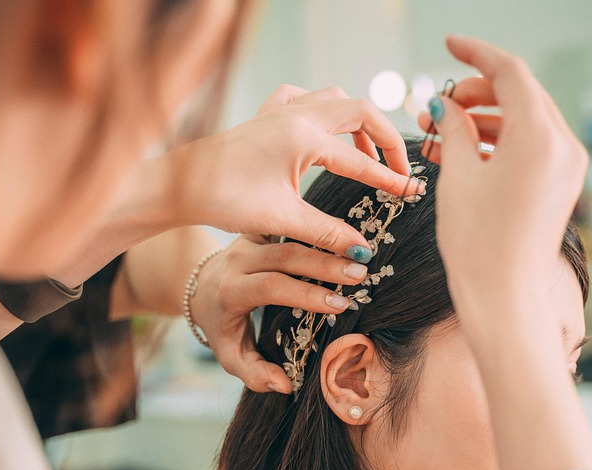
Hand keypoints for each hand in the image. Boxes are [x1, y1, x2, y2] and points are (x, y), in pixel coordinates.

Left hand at [157, 86, 421, 260]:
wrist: (179, 185)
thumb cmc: (224, 198)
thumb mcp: (282, 218)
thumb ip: (327, 232)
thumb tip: (362, 250)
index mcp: (303, 136)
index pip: (360, 159)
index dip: (390, 179)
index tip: (412, 193)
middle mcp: (296, 114)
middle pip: (361, 110)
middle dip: (386, 138)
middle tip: (398, 168)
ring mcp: (280, 109)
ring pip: (335, 98)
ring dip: (359, 121)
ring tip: (368, 153)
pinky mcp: (266, 115)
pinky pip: (305, 97)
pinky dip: (324, 109)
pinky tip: (323, 130)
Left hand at [191, 234, 368, 392]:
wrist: (201, 287)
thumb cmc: (222, 325)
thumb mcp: (229, 355)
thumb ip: (253, 374)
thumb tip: (285, 385)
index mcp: (231, 290)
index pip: (270, 287)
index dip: (305, 294)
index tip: (340, 304)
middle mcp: (238, 260)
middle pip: (284, 256)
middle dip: (324, 264)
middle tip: (359, 273)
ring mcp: (249, 240)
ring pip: (289, 234)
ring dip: (327, 241)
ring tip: (359, 251)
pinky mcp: (260, 228)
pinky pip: (290, 223)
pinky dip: (317, 227)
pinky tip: (345, 234)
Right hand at [418, 36, 587, 326]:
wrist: (503, 298)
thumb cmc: (477, 241)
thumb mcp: (457, 176)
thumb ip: (452, 129)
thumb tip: (445, 105)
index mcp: (540, 136)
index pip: (509, 73)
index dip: (475, 55)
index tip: (449, 44)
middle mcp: (563, 146)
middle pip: (520, 94)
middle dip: (476, 92)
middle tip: (438, 105)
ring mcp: (567, 167)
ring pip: (524, 121)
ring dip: (484, 119)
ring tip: (441, 133)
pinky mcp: (561, 186)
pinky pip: (531, 146)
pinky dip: (499, 142)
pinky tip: (463, 153)